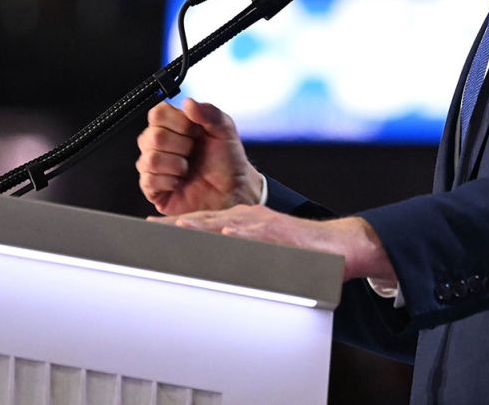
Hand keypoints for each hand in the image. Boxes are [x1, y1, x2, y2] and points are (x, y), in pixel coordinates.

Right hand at [136, 98, 262, 215]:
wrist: (232, 190)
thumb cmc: (227, 161)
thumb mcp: (225, 130)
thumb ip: (209, 112)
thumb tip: (188, 102)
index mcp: (174, 125)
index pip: (157, 113)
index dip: (177, 123)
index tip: (195, 131)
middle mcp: (160, 144)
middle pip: (151, 136)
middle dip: (180, 146)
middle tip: (193, 152)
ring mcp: (154, 166)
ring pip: (150, 159)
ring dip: (176, 165)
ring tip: (188, 169)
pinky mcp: (152, 188)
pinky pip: (149, 180)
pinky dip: (170, 182)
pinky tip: (180, 182)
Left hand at [156, 206, 396, 282]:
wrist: (340, 245)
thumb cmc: (302, 251)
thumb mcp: (262, 249)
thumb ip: (238, 254)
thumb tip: (213, 269)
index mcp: (241, 223)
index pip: (201, 223)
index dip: (174, 227)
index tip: (148, 231)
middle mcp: (248, 219)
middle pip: (204, 221)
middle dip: (175, 226)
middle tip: (148, 231)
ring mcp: (263, 225)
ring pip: (225, 225)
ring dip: (200, 228)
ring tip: (175, 230)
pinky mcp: (280, 234)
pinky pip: (256, 236)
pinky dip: (240, 236)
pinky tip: (226, 237)